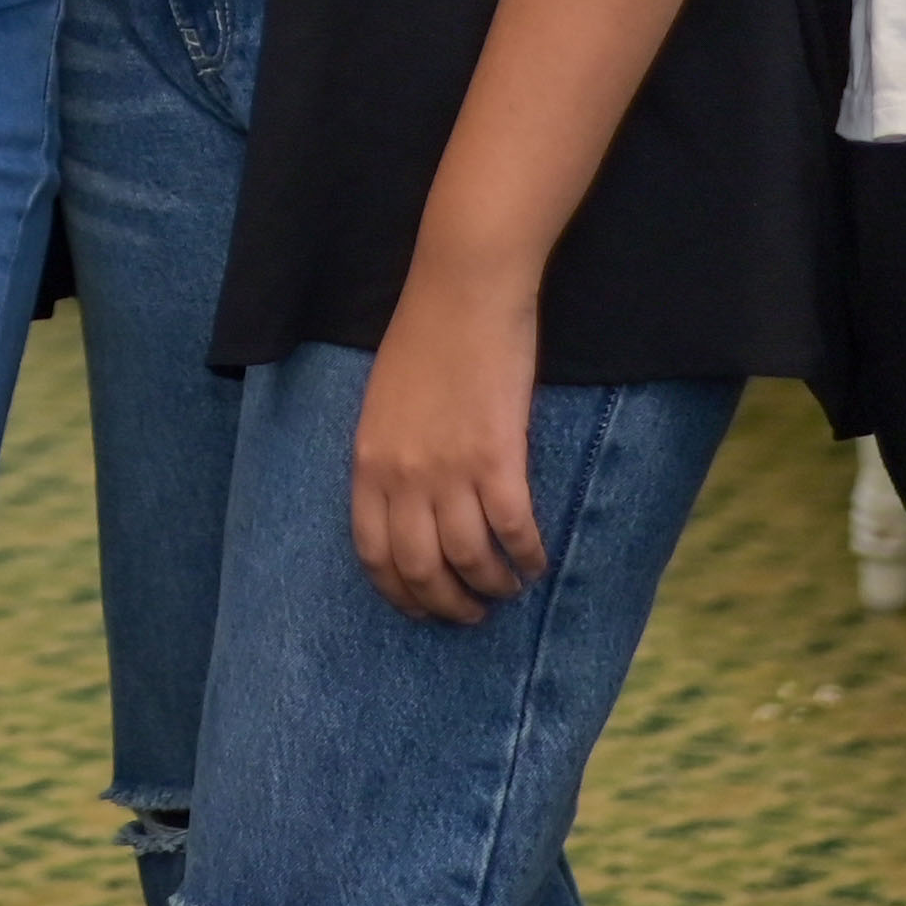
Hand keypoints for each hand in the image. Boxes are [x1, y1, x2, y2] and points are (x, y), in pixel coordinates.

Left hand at [347, 245, 549, 623]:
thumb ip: (389, 457)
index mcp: (369, 463)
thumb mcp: (383, 404)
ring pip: (470, 561)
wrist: (462, 291)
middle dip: (447, 605)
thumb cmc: (425, 338)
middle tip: (471, 614)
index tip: (421, 609)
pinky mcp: (497, 459)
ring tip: (509, 589)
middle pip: (420, 569)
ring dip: (492, 587)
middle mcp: (402, 477)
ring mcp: (449, 470)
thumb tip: (407, 505)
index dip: (399, 593)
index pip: (374, 554)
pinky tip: (537, 563)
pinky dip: (527, 558)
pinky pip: (513, 532)